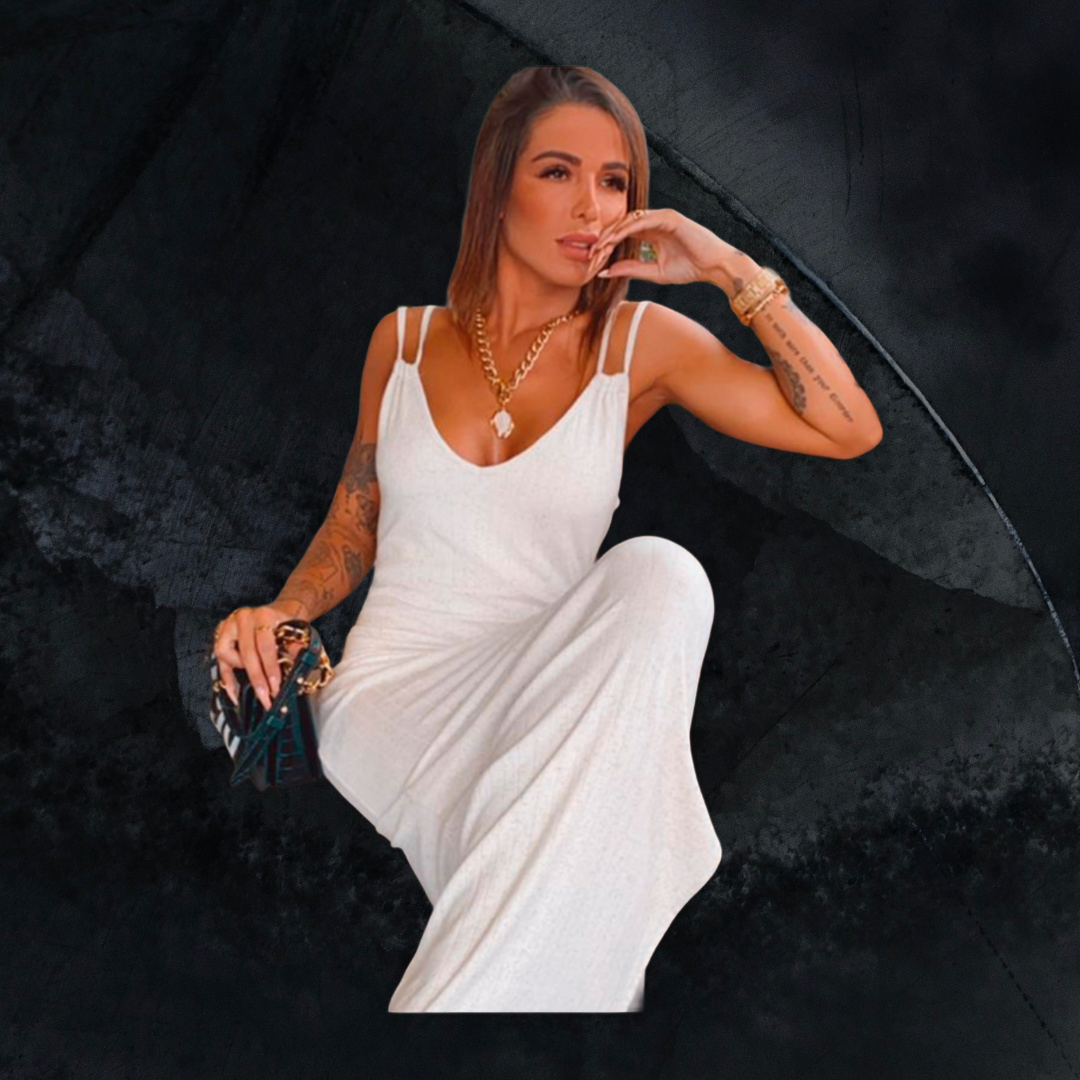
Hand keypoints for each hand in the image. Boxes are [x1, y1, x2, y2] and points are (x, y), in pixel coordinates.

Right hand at [212, 602, 307, 709]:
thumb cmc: (283, 623)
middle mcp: (243, 618)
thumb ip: (296, 648)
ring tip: (256, 683)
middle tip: (266, 697)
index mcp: (263, 616)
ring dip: (240, 672)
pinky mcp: (220, 636)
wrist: (275, 613)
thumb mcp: (294, 631)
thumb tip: (299, 668)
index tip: (275, 687)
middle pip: (246, 653)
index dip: (270, 669)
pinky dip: (226, 677)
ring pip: (225, 654)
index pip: (265, 646)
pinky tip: (234, 692)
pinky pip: (219, 660)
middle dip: (257, 679)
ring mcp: (229, 626)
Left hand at [587, 207, 738, 285]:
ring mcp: (661, 217)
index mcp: (650, 233)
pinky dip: (626, 229)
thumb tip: (607, 272)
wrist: (714, 266)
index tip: (593, 260)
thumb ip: (632, 269)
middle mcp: (654, 222)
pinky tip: (615, 240)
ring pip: (628, 221)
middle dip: (604, 239)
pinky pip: (642, 221)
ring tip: (599, 247)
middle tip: (590, 253)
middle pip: (621, 225)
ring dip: (612, 233)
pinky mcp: (669, 217)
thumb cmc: (690, 268)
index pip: (622, 234)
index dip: (607, 245)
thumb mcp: (655, 272)